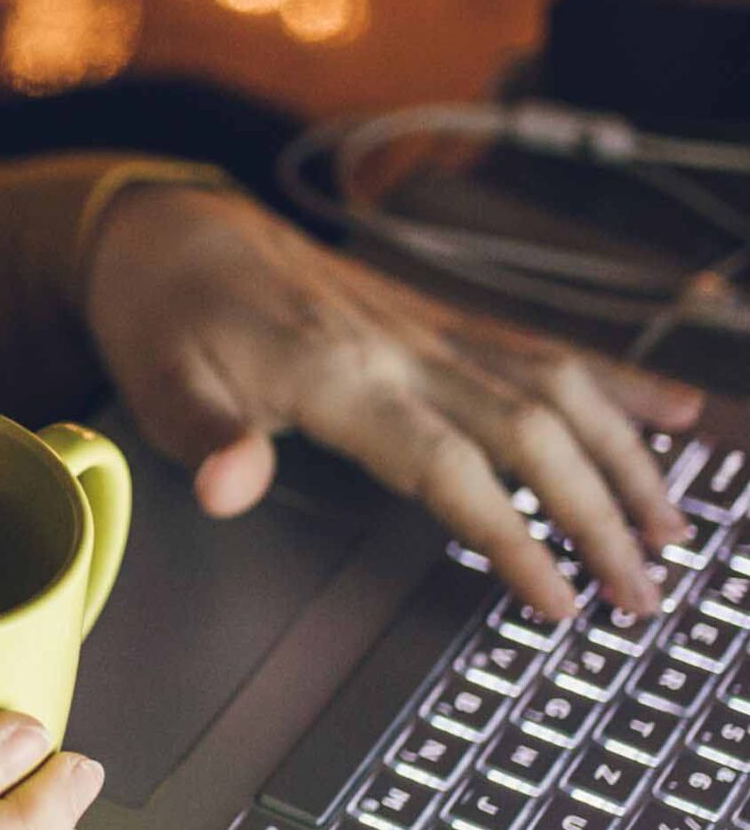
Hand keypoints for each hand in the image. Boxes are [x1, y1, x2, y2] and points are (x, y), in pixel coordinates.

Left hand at [82, 182, 703, 621]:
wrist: (168, 228)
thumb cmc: (162, 318)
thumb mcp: (153, 386)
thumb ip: (201, 440)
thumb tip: (227, 488)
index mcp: (338, 374)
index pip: (449, 468)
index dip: (513, 536)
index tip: (562, 602)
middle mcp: (401, 345)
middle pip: (531, 431)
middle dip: (599, 514)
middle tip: (646, 593)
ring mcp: (427, 325)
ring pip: (557, 385)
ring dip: (625, 454)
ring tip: (675, 527)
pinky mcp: (436, 314)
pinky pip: (540, 344)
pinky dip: (614, 378)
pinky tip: (676, 410)